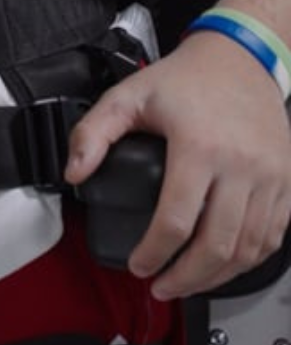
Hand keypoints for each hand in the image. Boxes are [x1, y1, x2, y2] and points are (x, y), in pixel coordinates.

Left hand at [65, 30, 290, 296]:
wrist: (240, 58)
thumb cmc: (185, 79)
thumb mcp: (129, 95)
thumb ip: (94, 133)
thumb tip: (74, 173)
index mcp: (199, 146)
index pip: (176, 220)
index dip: (154, 253)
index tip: (139, 265)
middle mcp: (241, 165)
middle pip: (216, 245)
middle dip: (185, 278)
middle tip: (161, 286)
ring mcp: (270, 177)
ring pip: (247, 249)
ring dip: (216, 276)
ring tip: (188, 282)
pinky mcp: (287, 182)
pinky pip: (272, 236)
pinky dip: (247, 259)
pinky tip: (224, 264)